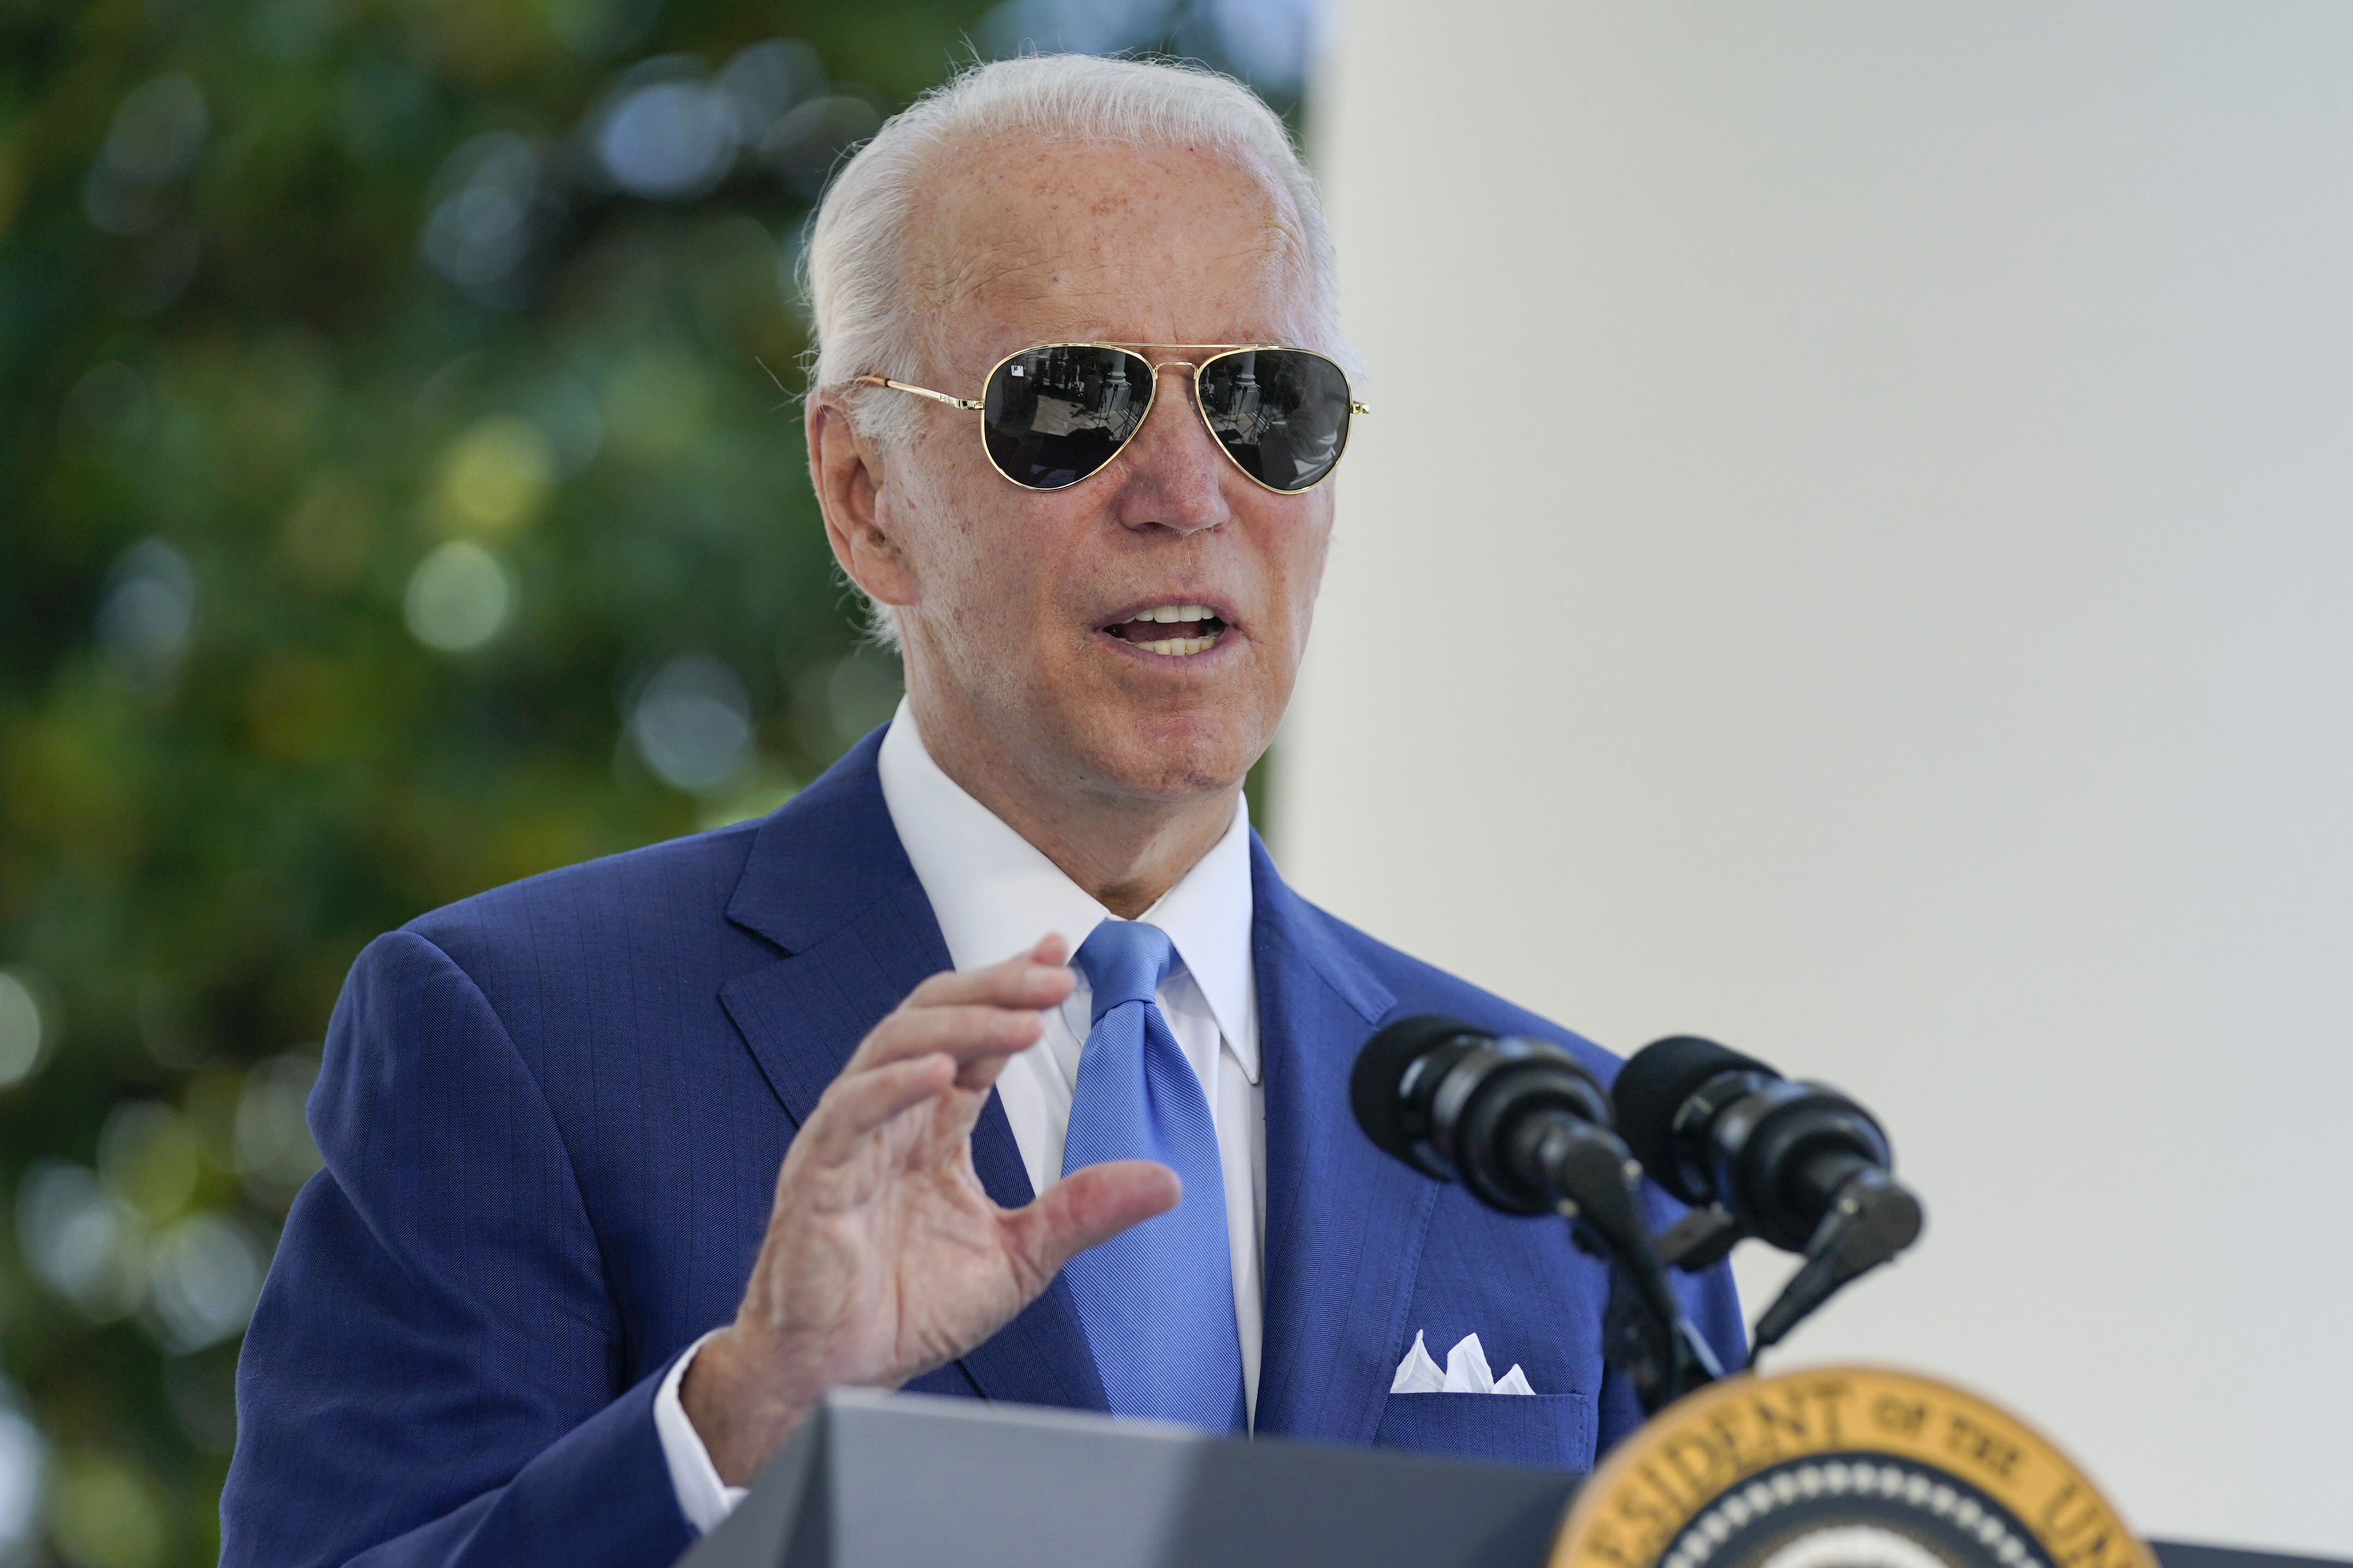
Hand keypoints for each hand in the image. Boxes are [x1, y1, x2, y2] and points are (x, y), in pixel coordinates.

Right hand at [681, 935, 1177, 1482]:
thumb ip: (1084, 1211)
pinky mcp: (816, 1176)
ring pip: (894, 1046)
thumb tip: (1167, 1182)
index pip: (972, 1039)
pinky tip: (941, 1069)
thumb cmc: (904, 1311)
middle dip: (994, 988)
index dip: (1011, 992)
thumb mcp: (1020, 1259)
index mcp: (930, 1128)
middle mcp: (889, 1119)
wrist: (836, 1377)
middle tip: (1054, 975)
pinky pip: (850, 1111)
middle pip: (932, 1017)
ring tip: (1023, 1018)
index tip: (1059, 955)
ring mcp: (848, 1141)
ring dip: (960, 1023)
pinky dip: (893, 1084)